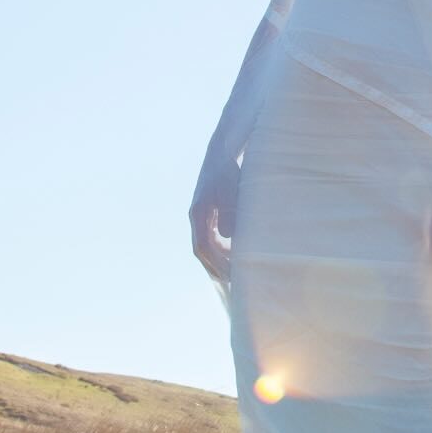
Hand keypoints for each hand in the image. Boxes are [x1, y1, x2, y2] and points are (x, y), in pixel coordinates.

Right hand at [190, 146, 239, 286]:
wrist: (222, 152)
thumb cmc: (227, 170)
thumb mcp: (230, 189)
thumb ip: (230, 211)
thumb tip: (229, 237)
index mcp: (198, 214)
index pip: (202, 247)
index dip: (215, 263)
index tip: (230, 276)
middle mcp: (196, 216)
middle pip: (202, 249)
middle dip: (216, 266)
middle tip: (234, 280)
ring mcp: (201, 214)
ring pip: (206, 243)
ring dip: (218, 258)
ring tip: (235, 270)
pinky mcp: (209, 211)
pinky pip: (211, 236)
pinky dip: (221, 247)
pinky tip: (235, 251)